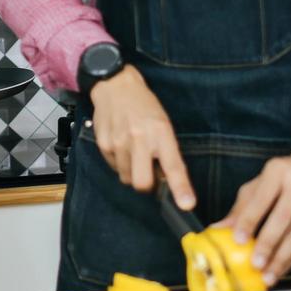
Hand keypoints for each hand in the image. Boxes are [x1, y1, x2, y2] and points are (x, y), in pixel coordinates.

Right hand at [88, 66, 195, 207]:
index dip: (180, 188)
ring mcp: (119, 142)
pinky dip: (119, 162)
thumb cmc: (143, 105)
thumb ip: (166, 151)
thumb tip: (167, 180)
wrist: (115, 85)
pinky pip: (113, 167)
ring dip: (131, 170)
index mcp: (161, 132)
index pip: (173, 166)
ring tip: (132, 150)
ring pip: (126, 178)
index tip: (187, 205)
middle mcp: (140, 139)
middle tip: (148, 170)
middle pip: (143, 183)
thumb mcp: (163, 123)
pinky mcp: (103, 144)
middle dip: (146, 184)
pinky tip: (121, 144)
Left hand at [213, 137, 290, 283]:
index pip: (262, 198)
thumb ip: (241, 206)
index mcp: (278, 170)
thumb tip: (218, 229)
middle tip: (255, 264)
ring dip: (282, 258)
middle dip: (268, 244)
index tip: (238, 240)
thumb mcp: (260, 183)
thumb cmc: (283, 175)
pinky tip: (281, 269)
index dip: (249, 220)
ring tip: (268, 275)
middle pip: (283, 218)